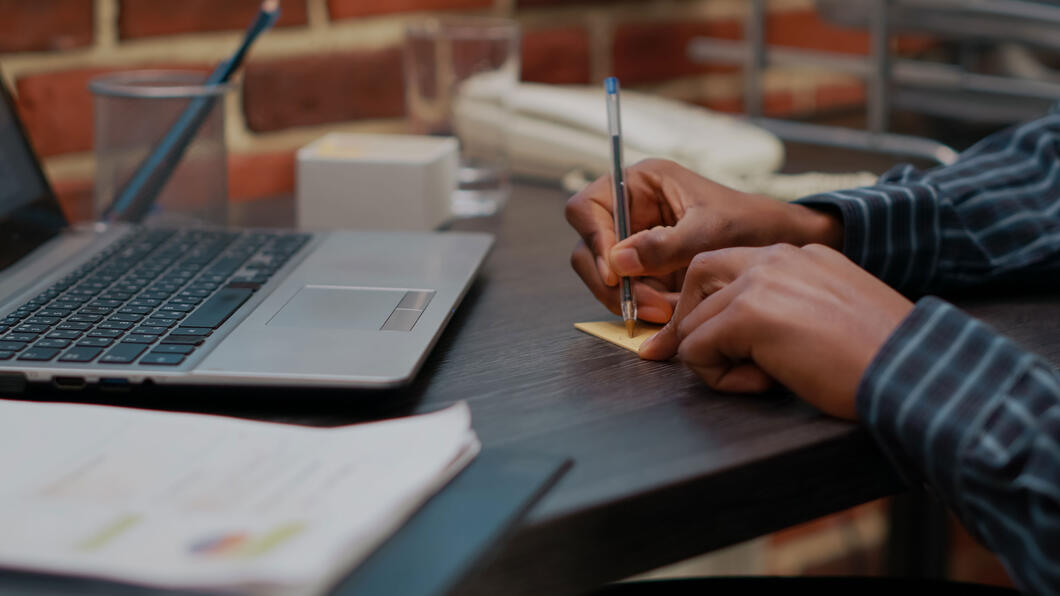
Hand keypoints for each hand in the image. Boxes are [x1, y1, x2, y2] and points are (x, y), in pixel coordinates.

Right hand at [565, 159, 842, 322]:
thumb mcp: (711, 231)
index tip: (615, 272)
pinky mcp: (647, 272)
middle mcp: (631, 211)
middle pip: (589, 249)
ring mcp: (636, 243)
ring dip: (630, 299)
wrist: (781, 248)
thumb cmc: (752, 224)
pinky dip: (644, 307)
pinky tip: (672, 312)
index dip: (594, 239)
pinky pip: (628, 294)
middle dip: (612, 282)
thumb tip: (618, 260)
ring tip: (667, 311)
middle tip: (642, 305)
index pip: (587, 208)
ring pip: (605, 277)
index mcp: (640, 184)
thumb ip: (665, 245)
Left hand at [639, 244, 913, 419]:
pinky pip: (696, 352)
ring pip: (693, 324)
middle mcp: (775, 256)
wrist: (911, 370)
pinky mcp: (747, 315)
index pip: (728, 268)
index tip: (732, 345)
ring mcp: (759, 282)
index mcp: (799, 254)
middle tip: (732, 363)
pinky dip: (721, 379)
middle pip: (699, 281)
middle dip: (702, 325)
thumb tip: (746, 334)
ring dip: (719, 360)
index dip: (720, 309)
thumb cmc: (882, 356)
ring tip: (768, 378)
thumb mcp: (832, 313)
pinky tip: (768, 384)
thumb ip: (790, 308)